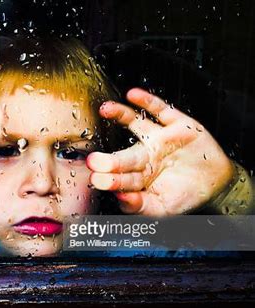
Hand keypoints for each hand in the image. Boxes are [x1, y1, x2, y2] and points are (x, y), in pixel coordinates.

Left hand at [87, 88, 234, 215]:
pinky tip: (132, 95)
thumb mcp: (163, 208)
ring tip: (105, 109)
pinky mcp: (177, 124)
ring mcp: (159, 139)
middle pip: (124, 156)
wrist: (217, 182)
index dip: (110, 180)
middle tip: (93, 161)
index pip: (121, 179)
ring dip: (120, 114)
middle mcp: (145, 156)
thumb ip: (140, 206)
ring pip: (136, 124)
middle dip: (109, 159)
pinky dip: (147, 101)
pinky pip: (161, 110)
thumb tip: (121, 199)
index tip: (98, 181)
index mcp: (138, 177)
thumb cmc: (185, 195)